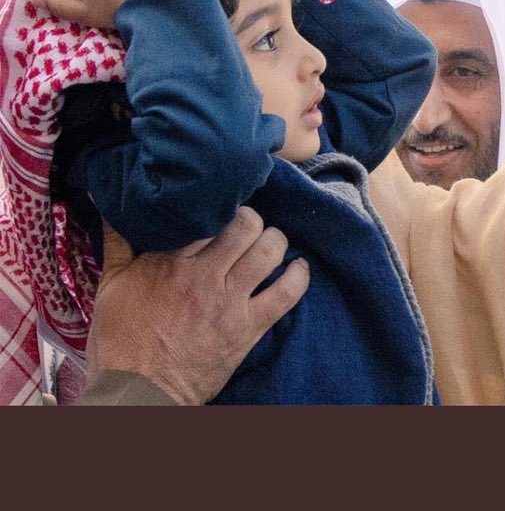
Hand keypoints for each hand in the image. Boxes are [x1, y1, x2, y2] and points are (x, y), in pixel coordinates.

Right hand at [85, 207, 309, 404]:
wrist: (136, 394)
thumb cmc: (119, 342)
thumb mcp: (110, 286)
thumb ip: (117, 243)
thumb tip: (112, 206)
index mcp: (170, 261)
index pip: (207, 214)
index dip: (217, 205)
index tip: (219, 207)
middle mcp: (204, 276)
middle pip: (246, 225)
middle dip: (250, 219)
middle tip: (245, 226)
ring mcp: (229, 301)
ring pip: (269, 250)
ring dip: (274, 241)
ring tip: (269, 244)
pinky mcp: (248, 328)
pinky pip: (287, 294)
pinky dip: (298, 276)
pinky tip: (298, 268)